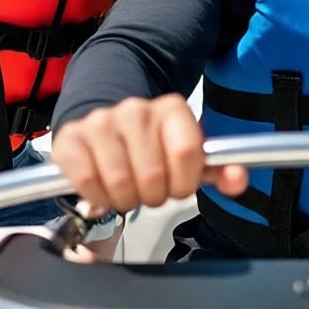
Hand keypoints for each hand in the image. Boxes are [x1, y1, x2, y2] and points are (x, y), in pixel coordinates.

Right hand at [52, 94, 247, 213]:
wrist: (108, 124)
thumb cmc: (153, 146)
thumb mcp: (189, 155)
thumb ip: (219, 169)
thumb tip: (238, 179)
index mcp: (171, 108)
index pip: (187, 153)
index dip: (184, 182)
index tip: (179, 185)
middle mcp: (135, 109)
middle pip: (153, 176)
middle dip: (154, 195)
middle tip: (150, 189)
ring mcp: (100, 122)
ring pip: (120, 184)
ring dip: (126, 199)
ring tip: (128, 188)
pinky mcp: (70, 139)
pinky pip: (87, 184)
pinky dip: (98, 198)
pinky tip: (104, 188)